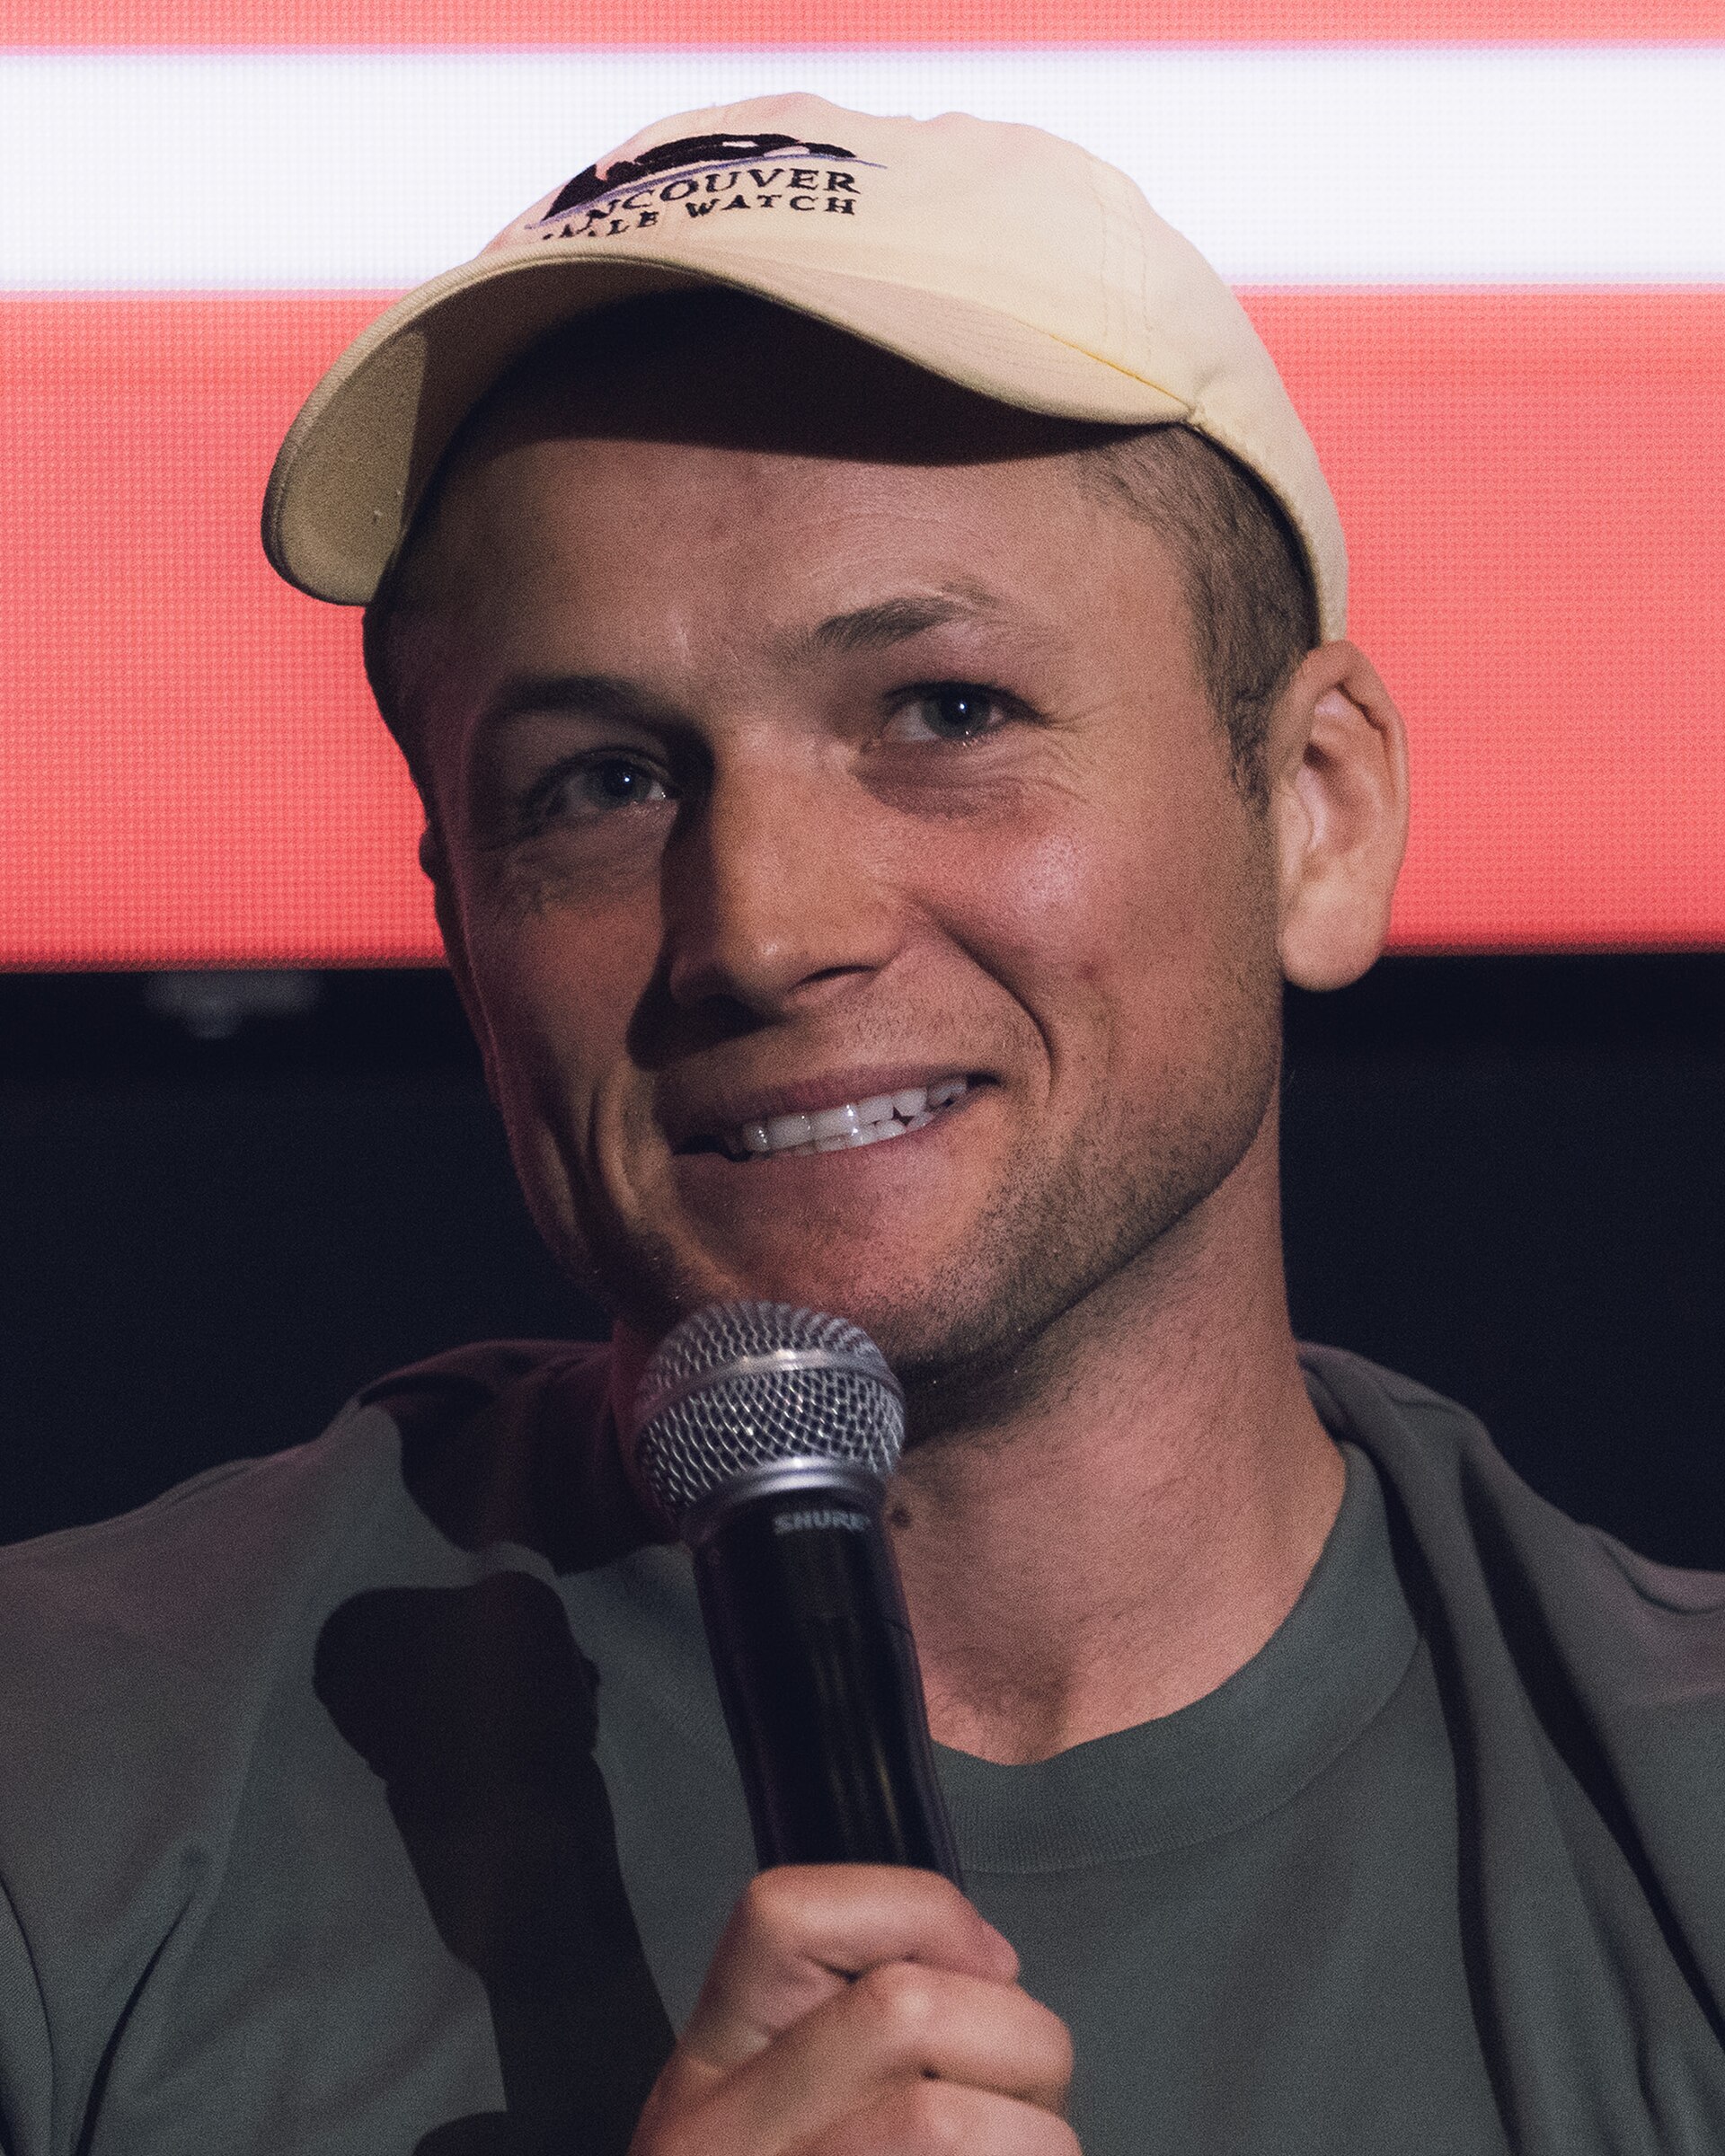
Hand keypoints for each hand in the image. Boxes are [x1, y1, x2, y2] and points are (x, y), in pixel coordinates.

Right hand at [629, 1864, 1077, 2154]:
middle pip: (906, 2009)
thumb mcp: (773, 2121)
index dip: (918, 1913)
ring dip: (1043, 2147)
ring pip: (953, 2125)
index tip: (983, 1970)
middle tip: (1031, 2107)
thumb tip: (990, 1967)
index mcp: (707, 2080)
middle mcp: (721, 2147)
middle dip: (1022, 2043)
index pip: (783, 1915)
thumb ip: (856, 2035)